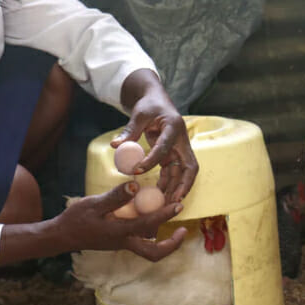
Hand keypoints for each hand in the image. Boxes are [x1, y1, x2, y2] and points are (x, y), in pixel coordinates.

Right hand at [58, 182, 186, 260]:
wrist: (62, 236)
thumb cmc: (76, 219)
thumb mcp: (94, 204)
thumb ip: (115, 197)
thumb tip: (135, 186)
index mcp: (119, 233)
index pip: (148, 225)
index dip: (165, 215)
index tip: (178, 205)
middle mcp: (124, 242)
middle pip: (154, 253)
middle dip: (171, 245)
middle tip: (183, 230)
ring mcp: (122, 244)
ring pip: (148, 248)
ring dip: (163, 239)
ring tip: (172, 221)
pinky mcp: (118, 241)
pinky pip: (140, 240)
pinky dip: (150, 231)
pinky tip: (151, 215)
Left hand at [115, 69, 198, 202]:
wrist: (156, 100)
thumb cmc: (148, 105)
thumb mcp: (138, 115)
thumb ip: (129, 131)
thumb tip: (114, 146)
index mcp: (174, 127)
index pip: (165, 146)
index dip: (152, 160)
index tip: (138, 170)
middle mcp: (181, 140)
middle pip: (189, 166)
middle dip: (184, 184)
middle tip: (174, 200)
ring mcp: (179, 149)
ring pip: (182, 172)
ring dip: (175, 188)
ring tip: (165, 204)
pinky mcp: (174, 154)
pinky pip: (174, 172)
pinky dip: (168, 184)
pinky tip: (160, 196)